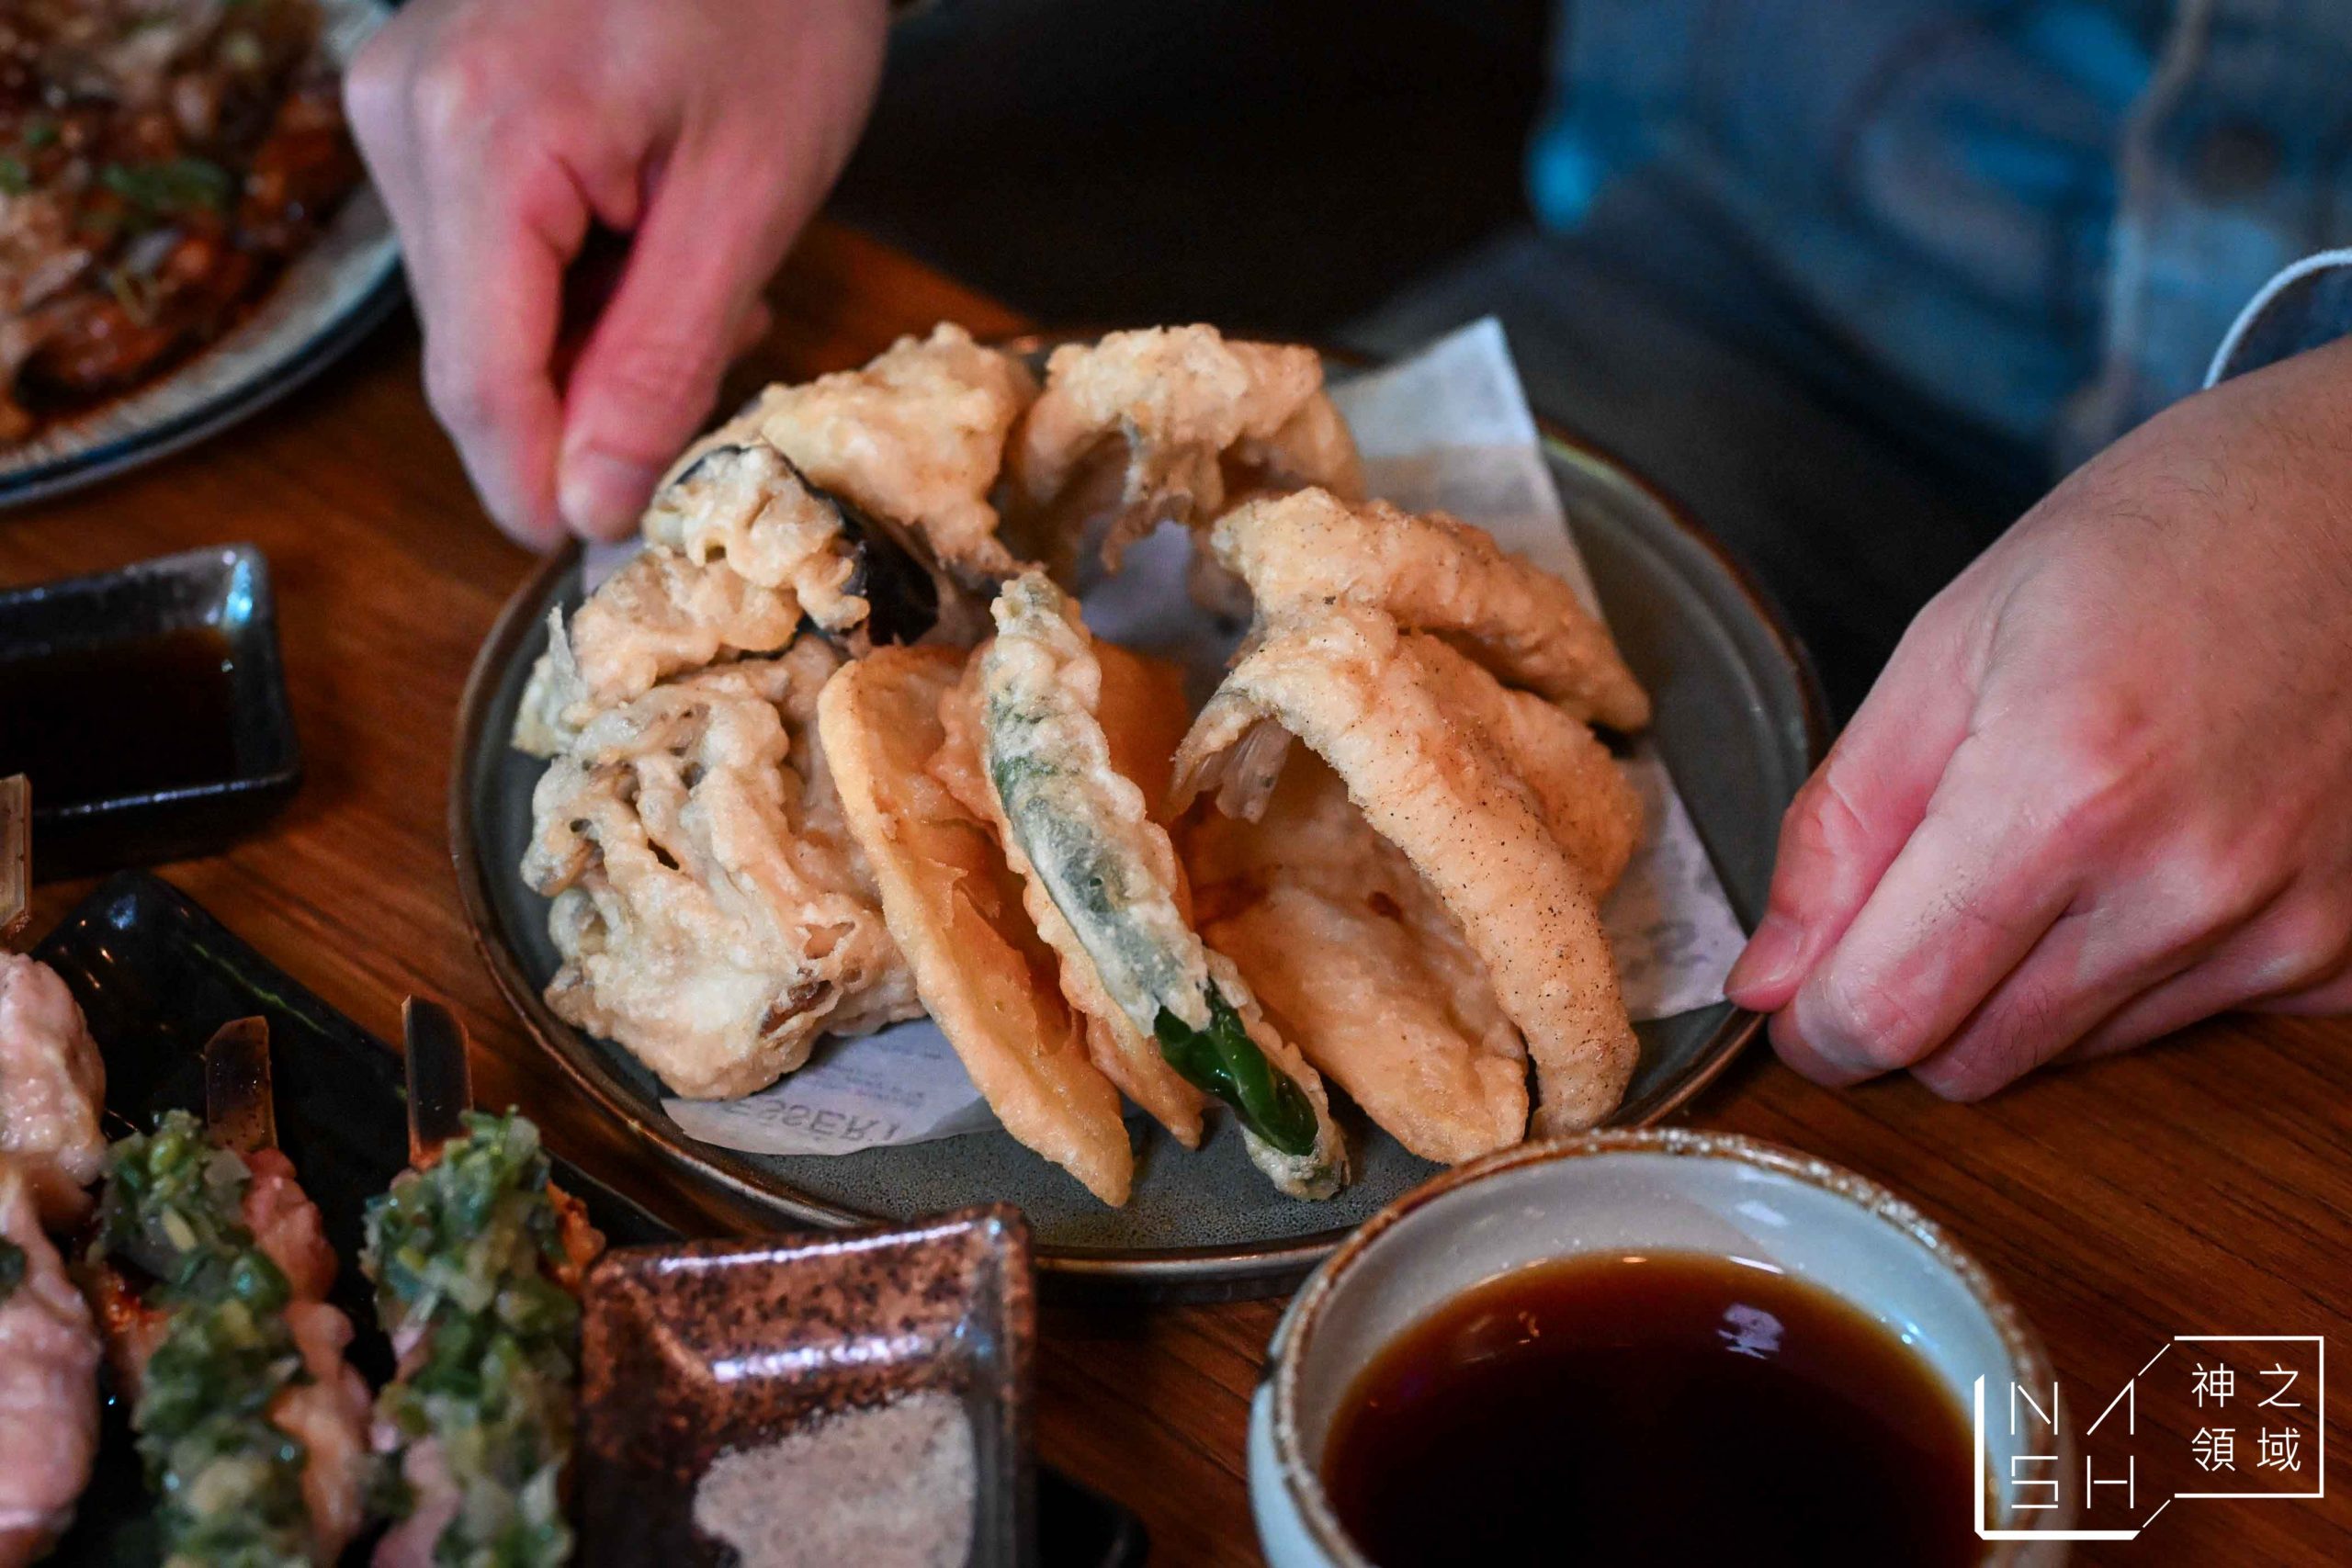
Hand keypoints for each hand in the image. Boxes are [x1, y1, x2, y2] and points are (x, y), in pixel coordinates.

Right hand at [346, 0, 888, 545]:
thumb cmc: (775, 7)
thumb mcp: (748, 200)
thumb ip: (660, 362)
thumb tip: (591, 506)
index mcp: (478, 138)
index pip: (478, 387)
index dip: (543, 490)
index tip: (619, 547)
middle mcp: (403, 117)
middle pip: (474, 355)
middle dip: (592, 399)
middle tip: (718, 351)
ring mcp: (402, 100)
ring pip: (483, 310)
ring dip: (593, 335)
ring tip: (699, 263)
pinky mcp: (427, 98)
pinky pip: (487, 247)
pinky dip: (576, 275)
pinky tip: (653, 224)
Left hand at [1724, 335, 2351, 1097]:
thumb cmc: (2161, 541)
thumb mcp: (1951, 643)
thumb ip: (1843, 826)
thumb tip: (1766, 979)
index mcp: (2061, 790)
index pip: (1888, 1011)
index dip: (1815, 1024)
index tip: (1798, 996)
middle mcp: (2183, 884)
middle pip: (1971, 1061)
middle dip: (1909, 1004)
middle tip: (1916, 895)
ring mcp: (2281, 930)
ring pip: (2069, 1053)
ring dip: (2019, 985)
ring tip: (2054, 837)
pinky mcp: (2344, 957)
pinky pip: (2180, 1022)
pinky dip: (2132, 969)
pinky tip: (2155, 851)